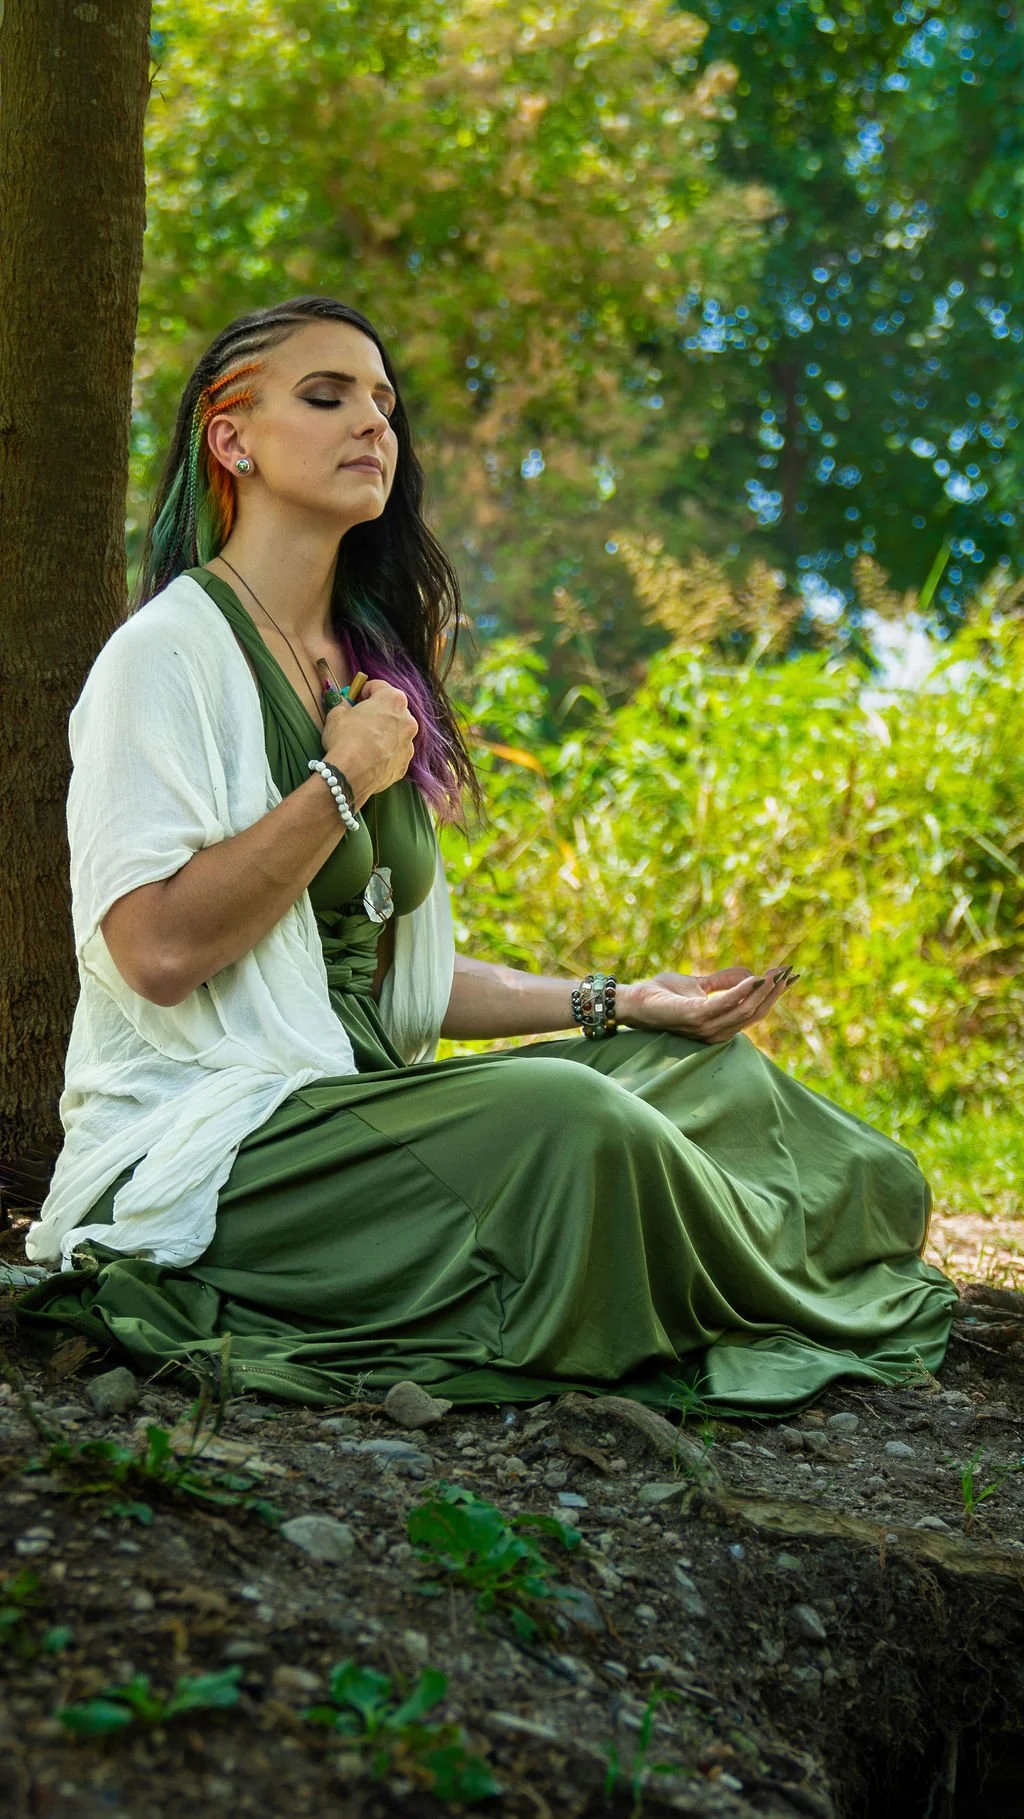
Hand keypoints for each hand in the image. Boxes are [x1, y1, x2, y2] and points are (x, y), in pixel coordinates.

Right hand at [322, 679, 417, 804]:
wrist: (351, 774)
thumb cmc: (345, 738)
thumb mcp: (337, 714)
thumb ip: (344, 706)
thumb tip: (345, 707)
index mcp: (393, 700)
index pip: (379, 686)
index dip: (364, 690)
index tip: (356, 697)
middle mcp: (407, 719)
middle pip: (392, 710)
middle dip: (378, 712)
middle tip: (360, 719)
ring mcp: (409, 743)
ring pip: (396, 733)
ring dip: (383, 733)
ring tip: (365, 742)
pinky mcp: (405, 763)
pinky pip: (394, 753)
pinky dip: (385, 753)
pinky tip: (369, 758)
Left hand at [621, 964, 794, 1044]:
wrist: (633, 1001)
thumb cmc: (662, 995)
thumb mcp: (699, 985)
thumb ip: (723, 981)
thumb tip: (751, 972)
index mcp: (720, 1025)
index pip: (755, 1011)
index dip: (774, 994)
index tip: (791, 975)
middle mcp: (717, 1031)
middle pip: (756, 1012)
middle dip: (775, 991)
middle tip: (789, 971)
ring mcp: (707, 1028)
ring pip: (747, 1011)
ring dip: (765, 990)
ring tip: (777, 972)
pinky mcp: (695, 1017)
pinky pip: (726, 1005)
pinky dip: (743, 991)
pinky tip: (755, 977)